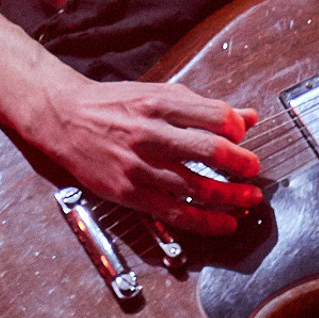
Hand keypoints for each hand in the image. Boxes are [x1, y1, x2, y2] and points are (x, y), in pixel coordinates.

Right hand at [24, 72, 262, 234]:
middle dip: (240, 163)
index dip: (237, 127)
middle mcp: (150, 134)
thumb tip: (249, 116)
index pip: (214, 116)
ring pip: (195, 187)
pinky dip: (204, 221)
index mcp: (160, 104)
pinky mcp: (129, 192)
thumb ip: (205, 107)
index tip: (243, 135)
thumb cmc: (114, 105)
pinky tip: (223, 223)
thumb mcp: (160, 94)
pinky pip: (174, 212)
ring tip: (248, 200)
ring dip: (230, 197)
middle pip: (209, 151)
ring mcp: (139, 166)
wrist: (64, 118)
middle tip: (254, 169)